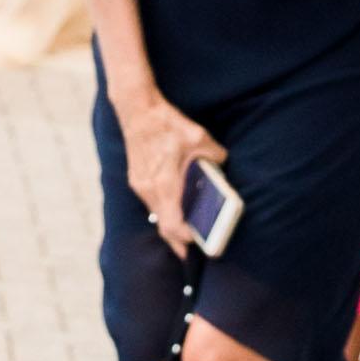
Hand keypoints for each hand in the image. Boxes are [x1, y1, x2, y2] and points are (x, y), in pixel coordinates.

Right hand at [105, 72, 217, 242]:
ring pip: (156, 215)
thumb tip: (223, 166)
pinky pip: (151, 203)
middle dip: (178, 241)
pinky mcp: (136, 179)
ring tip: (186, 231)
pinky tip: (173, 207)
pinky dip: (163, 210)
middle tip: (191, 250)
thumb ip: (215, 157)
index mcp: (165, 184)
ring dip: (170, 224)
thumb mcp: (199, 138)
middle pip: (163, 227)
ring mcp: (140, 185)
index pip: (173, 225)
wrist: (136, 109)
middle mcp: (150, 189)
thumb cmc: (167, 124)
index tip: (198, 245)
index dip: (186, 240)